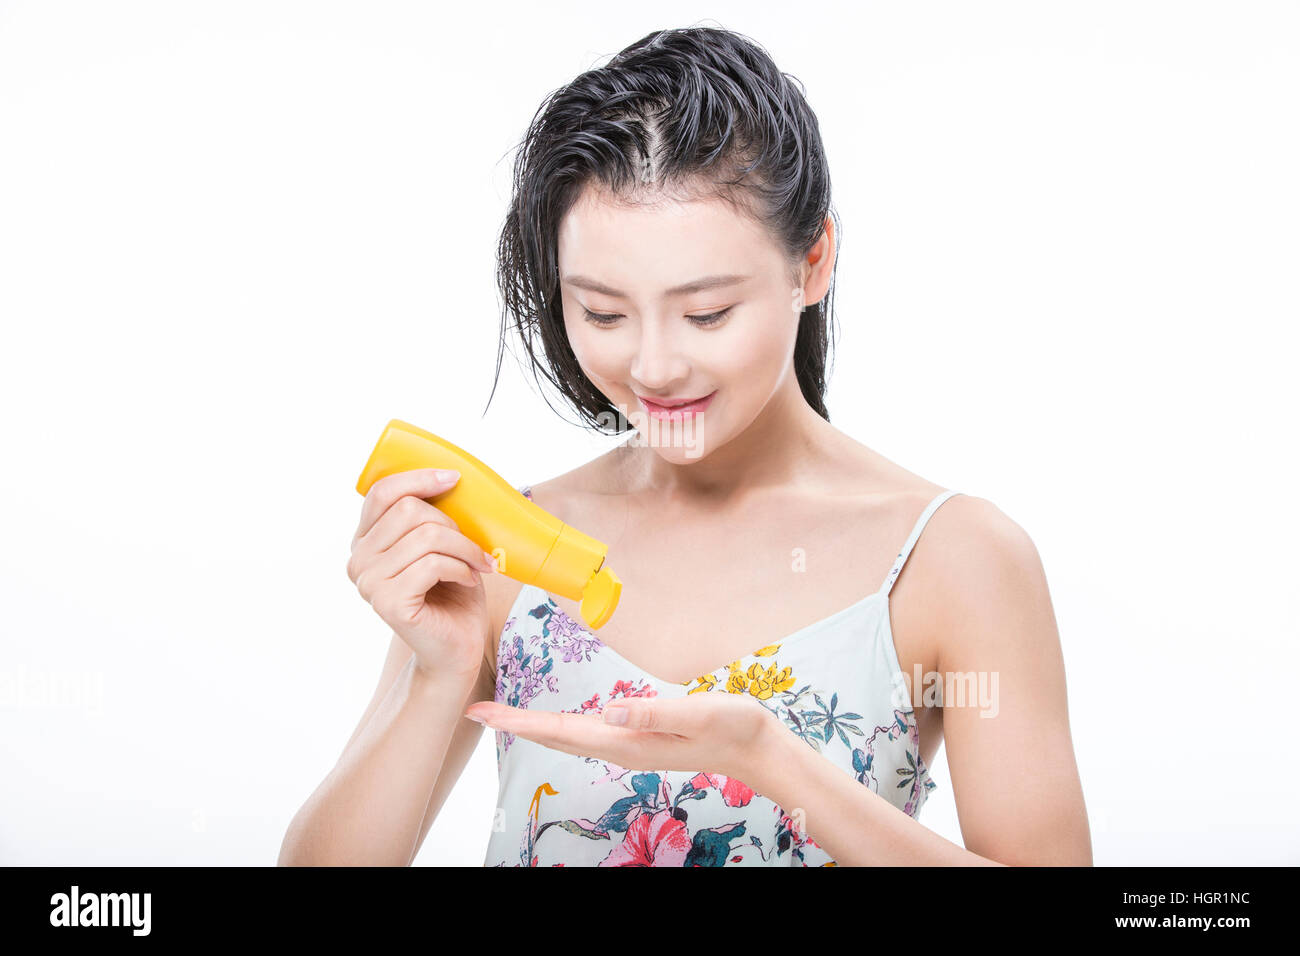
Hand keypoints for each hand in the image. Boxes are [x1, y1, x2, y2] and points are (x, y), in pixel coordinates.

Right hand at [347, 467, 497, 679]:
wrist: (456, 649)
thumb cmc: (453, 595)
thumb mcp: (443, 546)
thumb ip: (433, 516)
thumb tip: (450, 476)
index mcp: (366, 541)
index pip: (381, 493)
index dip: (418, 478)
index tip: (454, 478)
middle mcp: (359, 560)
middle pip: (410, 510)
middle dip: (454, 524)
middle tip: (476, 549)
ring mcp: (369, 582)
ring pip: (427, 536)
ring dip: (464, 548)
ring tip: (478, 565)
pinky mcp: (388, 602)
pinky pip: (432, 564)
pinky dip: (461, 568)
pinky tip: (469, 581)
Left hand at [465, 688, 782, 783]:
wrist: (757, 749)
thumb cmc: (734, 726)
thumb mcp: (700, 713)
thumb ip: (656, 712)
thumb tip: (610, 707)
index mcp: (628, 741)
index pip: (562, 731)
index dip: (520, 722)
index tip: (484, 712)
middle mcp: (620, 746)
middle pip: (554, 737)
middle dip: (513, 724)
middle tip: (474, 711)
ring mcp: (627, 745)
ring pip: (567, 737)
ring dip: (531, 726)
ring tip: (500, 714)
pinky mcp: (636, 738)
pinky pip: (584, 733)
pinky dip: (557, 726)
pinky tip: (549, 721)